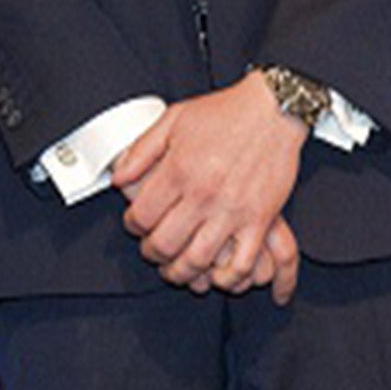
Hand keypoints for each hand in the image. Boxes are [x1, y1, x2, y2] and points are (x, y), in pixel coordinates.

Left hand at [112, 71, 305, 294]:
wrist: (272, 110)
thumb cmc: (223, 113)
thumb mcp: (172, 120)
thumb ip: (141, 150)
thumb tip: (118, 177)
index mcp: (178, 170)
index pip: (143, 216)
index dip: (132, 227)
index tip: (135, 226)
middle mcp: (203, 194)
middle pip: (166, 244)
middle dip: (153, 254)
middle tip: (152, 253)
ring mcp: (232, 210)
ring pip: (199, 260)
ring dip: (183, 273)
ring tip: (177, 271)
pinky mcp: (260, 220)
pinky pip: (242, 264)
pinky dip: (227, 279)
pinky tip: (217, 277)